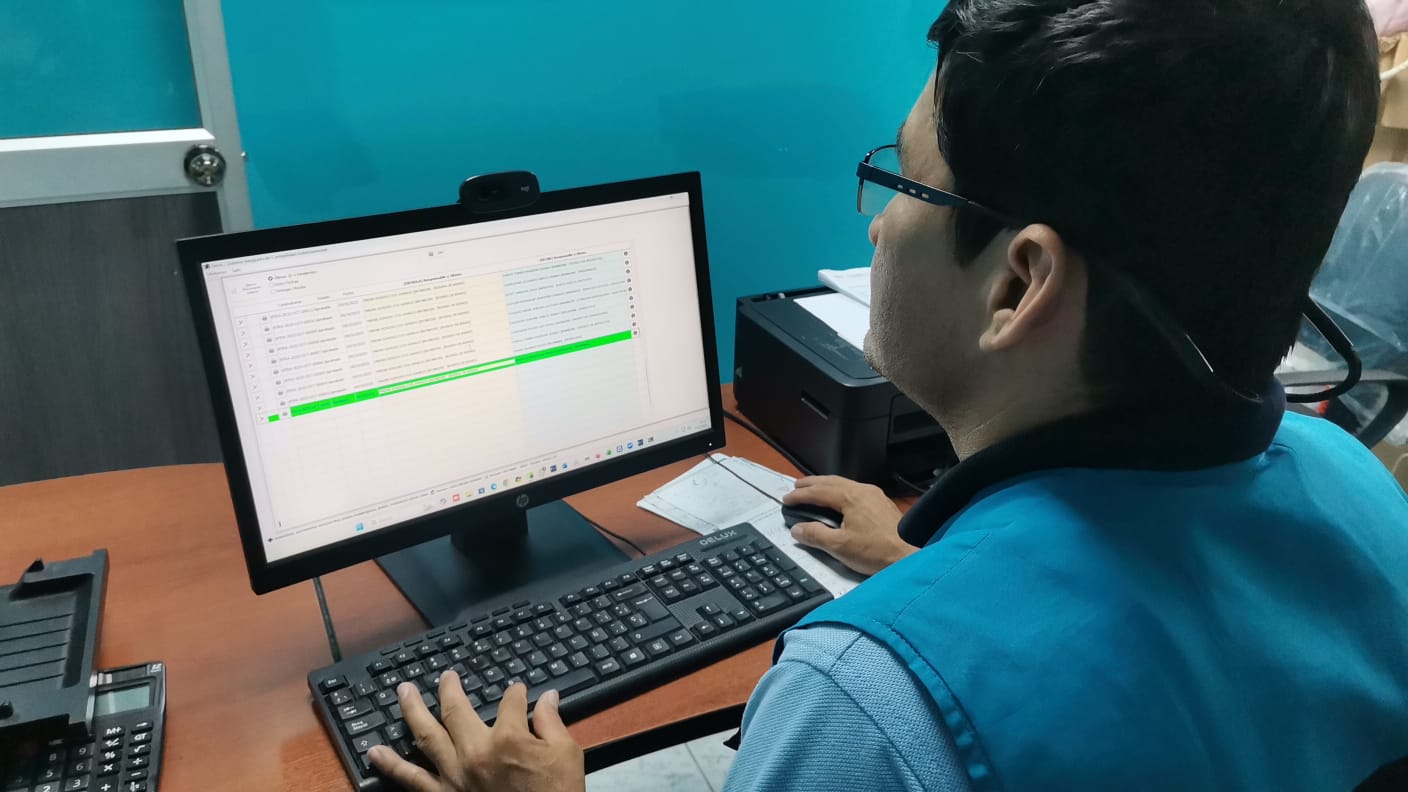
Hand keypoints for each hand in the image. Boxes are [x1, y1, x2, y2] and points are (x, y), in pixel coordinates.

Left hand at [368, 671, 584, 791]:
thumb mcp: (566, 754)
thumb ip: (551, 722)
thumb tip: (546, 697)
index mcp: (509, 738)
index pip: (510, 702)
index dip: (517, 693)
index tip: (519, 691)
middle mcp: (475, 752)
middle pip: (456, 709)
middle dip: (450, 688)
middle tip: (446, 676)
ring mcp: (454, 775)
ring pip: (426, 735)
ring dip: (412, 710)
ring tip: (403, 691)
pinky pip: (410, 779)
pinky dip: (390, 764)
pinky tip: (375, 751)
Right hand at [782, 476, 915, 575]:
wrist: (909, 556)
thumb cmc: (877, 551)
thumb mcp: (839, 547)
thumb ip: (815, 536)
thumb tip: (797, 529)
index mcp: (851, 497)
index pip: (818, 492)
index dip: (800, 495)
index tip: (786, 499)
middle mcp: (863, 491)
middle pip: (831, 482)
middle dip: (812, 484)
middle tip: (796, 487)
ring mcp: (875, 496)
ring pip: (844, 484)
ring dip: (826, 486)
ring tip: (814, 490)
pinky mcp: (882, 504)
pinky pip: (855, 490)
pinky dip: (840, 491)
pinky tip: (839, 499)